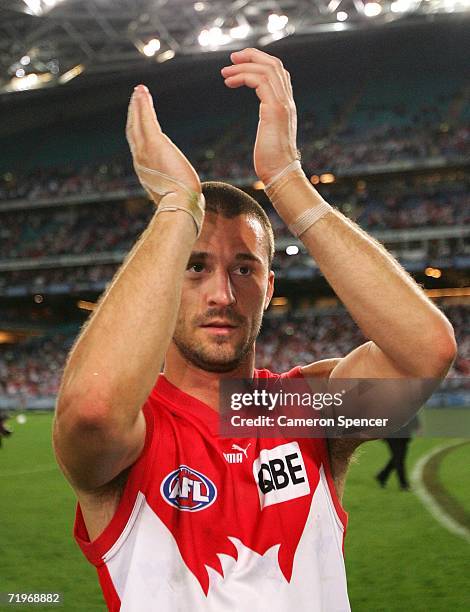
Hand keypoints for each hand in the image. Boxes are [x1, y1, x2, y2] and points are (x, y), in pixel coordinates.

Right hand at [126, 84, 201, 202]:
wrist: (179, 204)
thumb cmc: (182, 202)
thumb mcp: (173, 191)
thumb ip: (172, 184)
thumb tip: (183, 189)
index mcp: (145, 169)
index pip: (138, 145)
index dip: (136, 130)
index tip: (137, 119)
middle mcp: (140, 158)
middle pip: (134, 130)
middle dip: (134, 113)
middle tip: (136, 98)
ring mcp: (145, 151)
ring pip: (138, 122)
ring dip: (138, 104)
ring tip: (139, 91)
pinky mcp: (154, 143)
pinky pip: (146, 119)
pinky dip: (143, 105)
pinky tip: (142, 93)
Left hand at [221, 48, 297, 184]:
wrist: (281, 173)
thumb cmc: (272, 161)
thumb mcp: (270, 136)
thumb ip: (269, 123)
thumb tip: (265, 126)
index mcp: (287, 105)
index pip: (279, 73)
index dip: (260, 62)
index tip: (240, 63)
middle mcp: (287, 100)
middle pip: (274, 64)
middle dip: (252, 56)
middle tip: (231, 59)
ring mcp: (283, 104)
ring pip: (266, 70)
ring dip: (243, 67)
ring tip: (225, 72)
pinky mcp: (274, 110)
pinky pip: (259, 81)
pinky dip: (243, 77)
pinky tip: (230, 83)